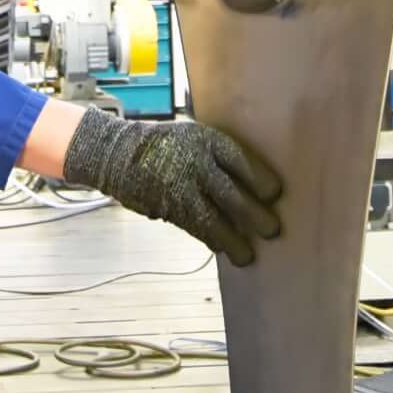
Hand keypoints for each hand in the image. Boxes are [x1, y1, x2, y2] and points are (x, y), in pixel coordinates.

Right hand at [60, 109, 283, 264]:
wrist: (117, 152)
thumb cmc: (165, 145)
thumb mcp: (193, 137)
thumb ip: (218, 158)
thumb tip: (252, 187)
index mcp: (206, 141)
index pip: (240, 161)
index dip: (260, 179)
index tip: (275, 194)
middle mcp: (194, 163)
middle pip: (232, 195)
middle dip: (254, 216)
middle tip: (271, 230)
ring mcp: (179, 187)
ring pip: (212, 219)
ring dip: (232, 239)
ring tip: (247, 255)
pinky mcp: (166, 208)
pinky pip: (193, 227)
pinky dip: (208, 239)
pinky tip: (220, 247)